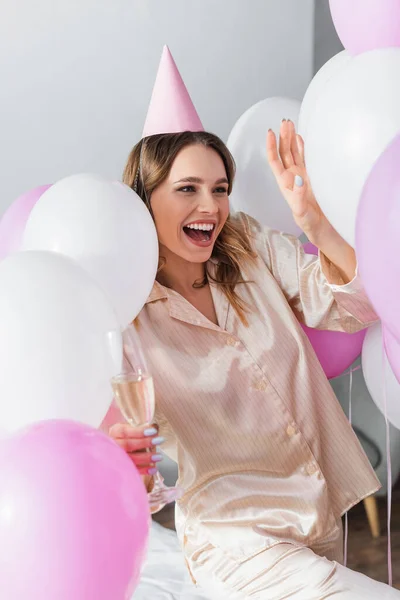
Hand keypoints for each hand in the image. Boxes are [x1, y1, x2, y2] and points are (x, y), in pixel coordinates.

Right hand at [109, 423, 163, 476]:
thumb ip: (141, 428)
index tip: (154, 431)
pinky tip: (153, 469)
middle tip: (159, 440)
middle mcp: (113, 445)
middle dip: (144, 443)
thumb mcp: (131, 428)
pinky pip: (132, 470)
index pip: (125, 431)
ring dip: (146, 458)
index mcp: (115, 432)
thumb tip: (155, 426)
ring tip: (159, 456)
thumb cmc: (128, 436)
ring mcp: (116, 458)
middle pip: (127, 445)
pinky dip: (144, 470)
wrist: (118, 447)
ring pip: (130, 459)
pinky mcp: (121, 468)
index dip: (139, 431)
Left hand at [267, 119, 333, 245]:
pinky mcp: (311, 176)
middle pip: (284, 153)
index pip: (275, 161)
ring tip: (290, 123)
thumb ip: (298, 196)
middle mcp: (291, 177)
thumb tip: (296, 178)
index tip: (270, 132)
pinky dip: (302, 146)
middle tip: (284, 122)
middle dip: (283, 137)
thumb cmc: (308, 221)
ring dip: (291, 138)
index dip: (271, 147)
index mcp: (284, 183)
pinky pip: (305, 157)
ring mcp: (301, 175)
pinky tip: (300, 137)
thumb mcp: (301, 212)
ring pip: (294, 153)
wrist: (320, 226)